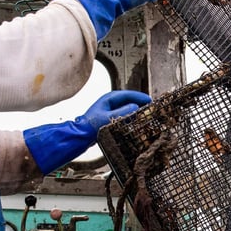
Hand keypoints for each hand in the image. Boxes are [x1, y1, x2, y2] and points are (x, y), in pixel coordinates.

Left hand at [23, 90, 151, 172]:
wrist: (80, 136)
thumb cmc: (91, 126)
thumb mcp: (109, 118)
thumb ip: (123, 112)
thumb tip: (135, 107)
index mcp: (109, 98)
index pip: (128, 94)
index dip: (140, 97)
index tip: (150, 101)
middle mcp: (110, 102)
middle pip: (128, 100)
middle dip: (139, 103)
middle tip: (150, 108)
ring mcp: (109, 110)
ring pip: (126, 107)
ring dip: (136, 110)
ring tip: (145, 114)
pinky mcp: (109, 118)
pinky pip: (123, 114)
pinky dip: (131, 116)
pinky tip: (136, 122)